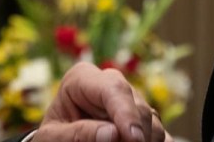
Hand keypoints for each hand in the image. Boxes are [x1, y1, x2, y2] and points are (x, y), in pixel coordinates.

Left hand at [34, 62, 171, 141]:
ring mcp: (129, 100)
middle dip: (136, 134)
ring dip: (145, 141)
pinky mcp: (142, 119)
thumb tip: (112, 133)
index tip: (133, 139)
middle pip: (137, 105)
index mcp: (82, 78)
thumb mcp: (54, 137)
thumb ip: (78, 134)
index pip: (113, 88)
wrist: (62, 140)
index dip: (126, 113)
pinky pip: (159, 133)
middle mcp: (110, 83)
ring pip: (152, 121)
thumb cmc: (54, 136)